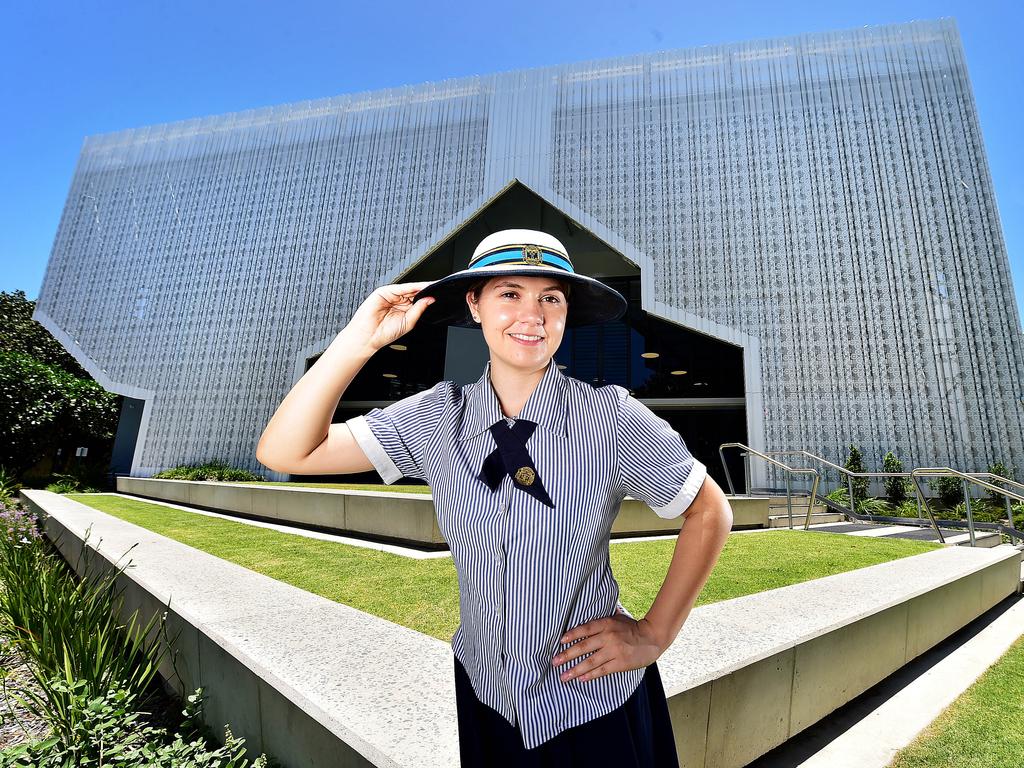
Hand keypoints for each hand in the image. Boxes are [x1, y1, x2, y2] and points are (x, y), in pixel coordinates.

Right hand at [346, 282, 436, 351]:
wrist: (368, 337)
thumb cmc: (384, 333)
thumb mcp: (408, 322)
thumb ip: (418, 309)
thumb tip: (430, 300)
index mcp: (404, 309)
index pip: (418, 299)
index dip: (429, 296)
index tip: (440, 293)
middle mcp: (398, 301)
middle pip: (415, 292)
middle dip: (426, 290)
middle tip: (440, 287)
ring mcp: (391, 296)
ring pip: (409, 289)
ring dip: (421, 287)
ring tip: (433, 286)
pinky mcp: (384, 292)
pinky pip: (400, 288)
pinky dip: (411, 287)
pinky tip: (420, 287)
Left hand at [550, 615, 664, 682]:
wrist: (652, 638)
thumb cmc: (632, 627)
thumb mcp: (617, 618)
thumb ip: (601, 620)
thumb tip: (584, 618)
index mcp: (606, 623)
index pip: (584, 629)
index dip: (571, 635)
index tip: (560, 642)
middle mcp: (608, 637)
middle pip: (583, 647)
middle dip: (567, 655)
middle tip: (554, 662)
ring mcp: (614, 651)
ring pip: (590, 662)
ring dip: (575, 670)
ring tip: (564, 676)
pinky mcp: (620, 663)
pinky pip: (602, 670)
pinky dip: (590, 675)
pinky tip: (581, 679)